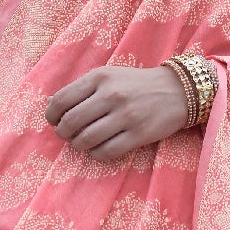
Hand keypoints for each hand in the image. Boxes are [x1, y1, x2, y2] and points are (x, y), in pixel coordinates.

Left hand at [45, 64, 191, 159]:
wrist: (177, 90)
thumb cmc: (136, 84)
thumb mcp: (109, 76)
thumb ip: (82, 88)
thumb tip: (51, 104)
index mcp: (100, 77)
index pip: (62, 100)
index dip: (51, 115)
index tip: (54, 121)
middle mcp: (111, 95)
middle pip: (71, 122)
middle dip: (63, 133)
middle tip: (67, 135)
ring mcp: (126, 116)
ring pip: (86, 140)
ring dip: (78, 145)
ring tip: (82, 142)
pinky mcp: (138, 134)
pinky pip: (106, 152)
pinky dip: (96, 154)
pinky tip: (98, 149)